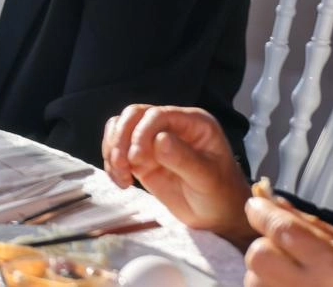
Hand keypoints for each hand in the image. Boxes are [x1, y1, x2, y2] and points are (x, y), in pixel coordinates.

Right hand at [102, 104, 252, 247]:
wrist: (216, 217)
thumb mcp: (208, 179)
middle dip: (122, 138)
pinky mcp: (141, 156)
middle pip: (134, 115)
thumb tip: (159, 139)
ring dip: (113, 150)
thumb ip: (185, 159)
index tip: (136, 158)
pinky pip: (117, 148)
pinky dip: (111, 163)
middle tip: (122, 164)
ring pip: (120, 128)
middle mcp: (171, 125)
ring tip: (121, 176)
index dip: (142, 132)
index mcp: (193, 123)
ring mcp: (153, 140)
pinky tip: (121, 181)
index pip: (158, 115)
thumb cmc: (221, 197)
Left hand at [245, 195, 332, 286]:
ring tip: (292, 276)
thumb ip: (308, 223)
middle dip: (265, 247)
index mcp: (332, 266)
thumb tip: (269, 200)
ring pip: (254, 281)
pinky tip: (291, 285)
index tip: (256, 207)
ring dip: (264, 273)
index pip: (282, 230)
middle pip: (259, 256)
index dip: (262, 213)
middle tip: (283, 249)